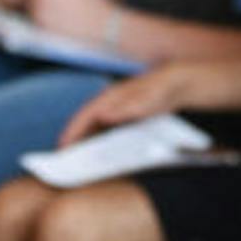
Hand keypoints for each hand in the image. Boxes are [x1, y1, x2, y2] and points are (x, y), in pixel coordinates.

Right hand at [58, 63, 188, 145]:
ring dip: (83, 138)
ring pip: (94, 124)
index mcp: (111, 97)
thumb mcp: (146, 100)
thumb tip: (102, 115)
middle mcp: (109, 101)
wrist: (177, 82)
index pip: (85, 115)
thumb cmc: (161, 90)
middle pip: (85, 120)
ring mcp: (116, 106)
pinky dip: (96, 137)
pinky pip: (104, 126)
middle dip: (73, 137)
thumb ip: (125, 108)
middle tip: (63, 158)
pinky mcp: (123, 113)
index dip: (73, 131)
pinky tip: (97, 150)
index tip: (63, 146)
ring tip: (76, 158)